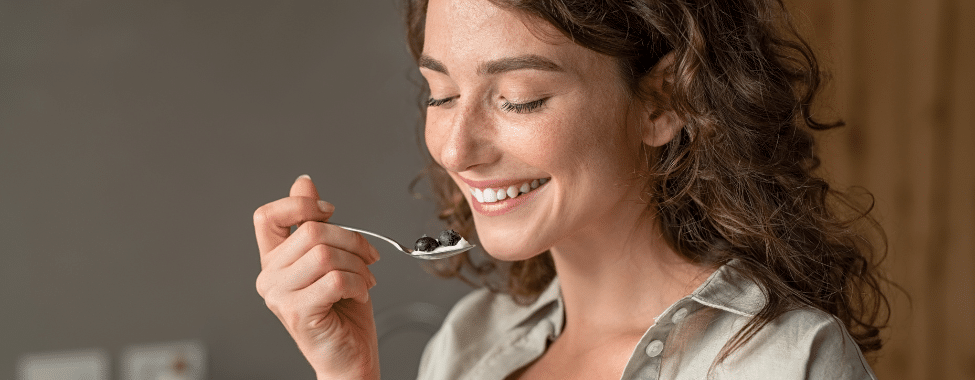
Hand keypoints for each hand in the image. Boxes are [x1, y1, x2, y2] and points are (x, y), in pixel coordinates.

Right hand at [254, 175, 380, 379]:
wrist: (350, 359)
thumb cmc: (343, 312)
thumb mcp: (332, 259)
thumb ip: (314, 224)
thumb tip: (303, 182)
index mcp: (274, 260)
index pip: (267, 216)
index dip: (300, 204)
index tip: (330, 211)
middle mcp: (269, 277)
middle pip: (312, 231)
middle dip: (353, 240)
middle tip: (369, 258)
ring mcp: (280, 296)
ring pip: (326, 254)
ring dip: (359, 265)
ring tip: (365, 280)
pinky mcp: (298, 312)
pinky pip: (336, 279)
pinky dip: (359, 284)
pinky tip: (360, 295)